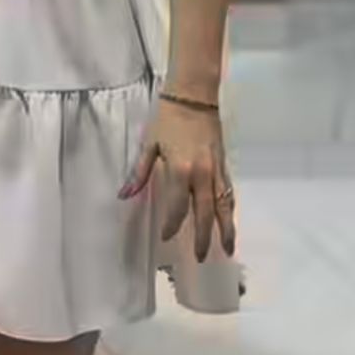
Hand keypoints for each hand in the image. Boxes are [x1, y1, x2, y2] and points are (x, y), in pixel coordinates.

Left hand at [119, 95, 236, 262]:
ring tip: (227, 249)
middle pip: (204, 213)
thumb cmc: (167, 119)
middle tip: (200, 257)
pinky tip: (230, 221)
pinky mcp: (224, 165)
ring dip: (225, 228)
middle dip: (203, 236)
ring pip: (224, 206)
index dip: (172, 224)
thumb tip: (124, 195)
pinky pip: (229, 193)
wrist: (193, 97)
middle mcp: (202, 175)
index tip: (166, 237)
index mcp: (180, 170)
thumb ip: (139, 173)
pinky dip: (230, 209)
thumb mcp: (149, 144)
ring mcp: (216, 171)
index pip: (177, 206)